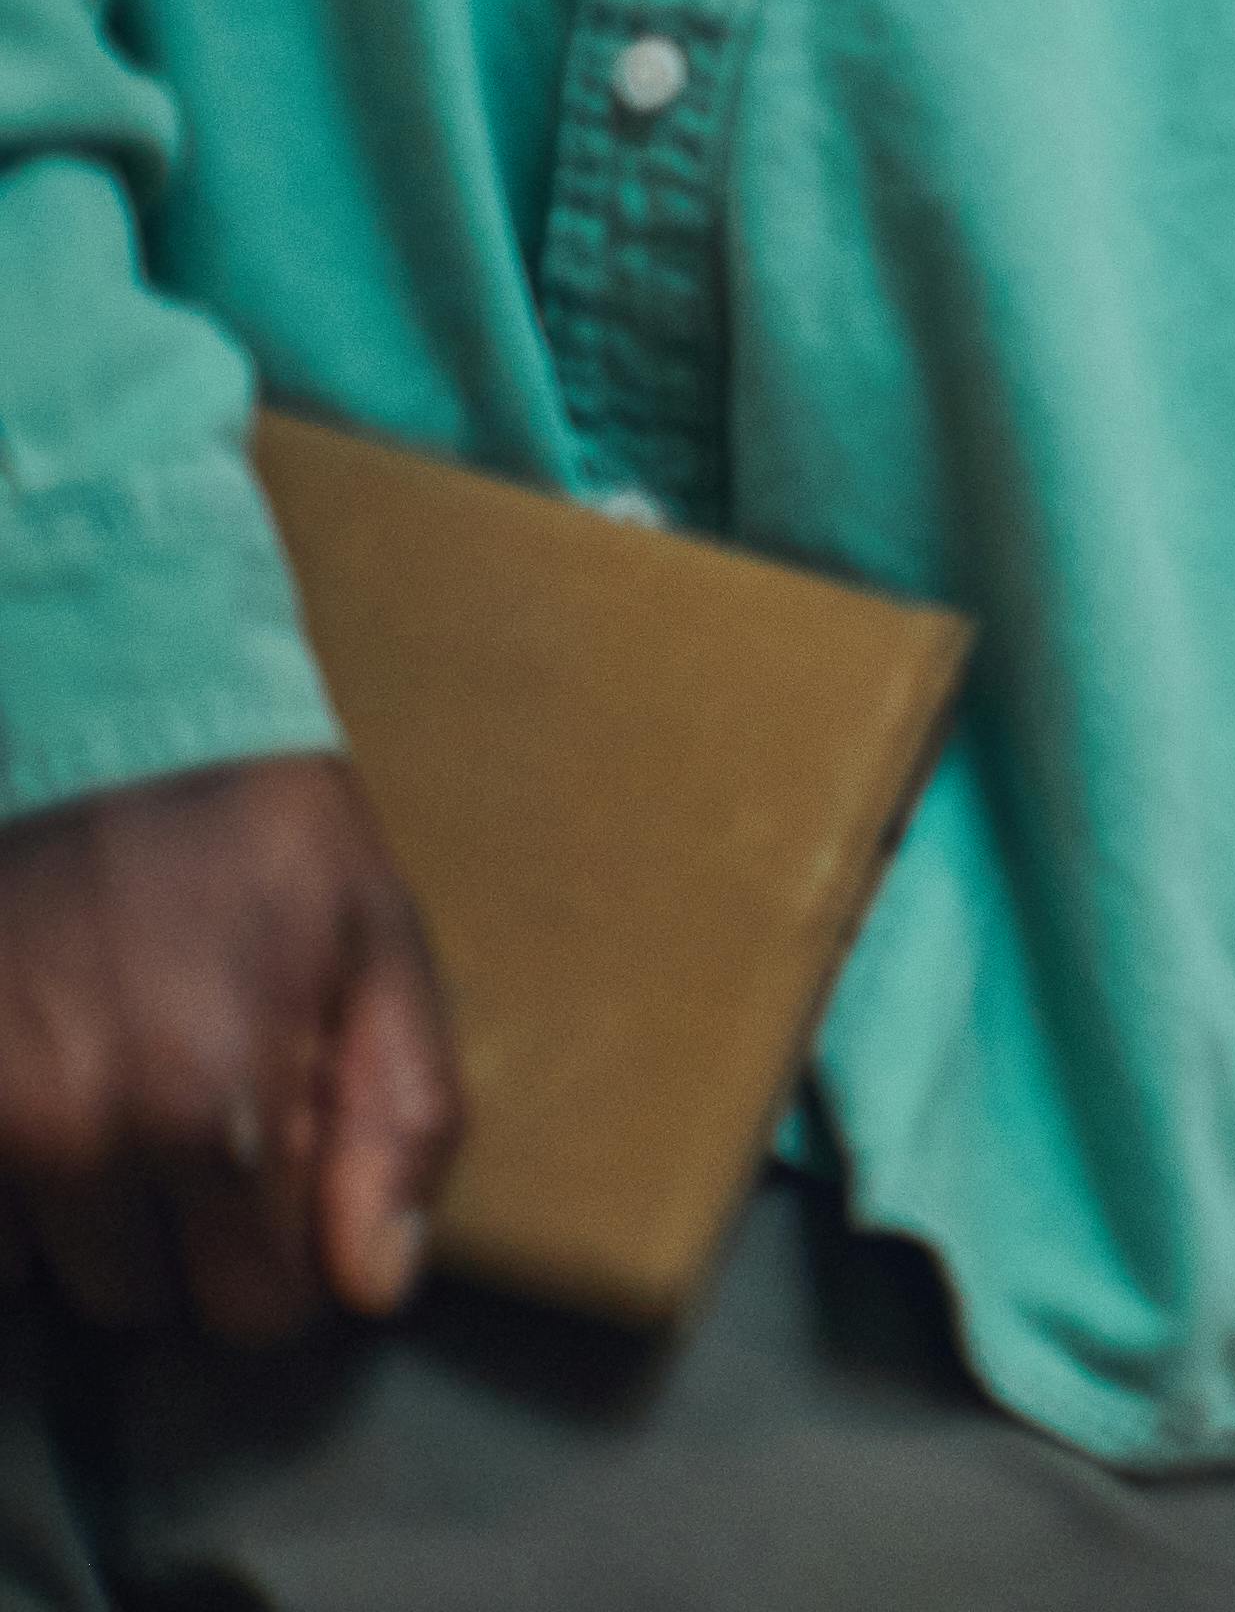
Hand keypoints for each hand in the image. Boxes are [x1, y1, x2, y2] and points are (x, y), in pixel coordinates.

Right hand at [0, 754, 463, 1343]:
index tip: (286, 1184)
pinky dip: (6, 1188)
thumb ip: (399, 1129)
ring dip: (78, 1216)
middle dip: (180, 1237)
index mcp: (216, 1115)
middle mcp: (77, 1139)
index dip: (284, 1259)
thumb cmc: (266, 842)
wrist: (110, 719)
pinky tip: (45, 1096)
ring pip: (34, 1275)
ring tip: (116, 1089)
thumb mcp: (383, 958)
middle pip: (139, 1300)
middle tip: (199, 1114)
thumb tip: (372, 1287)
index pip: (255, 1311)